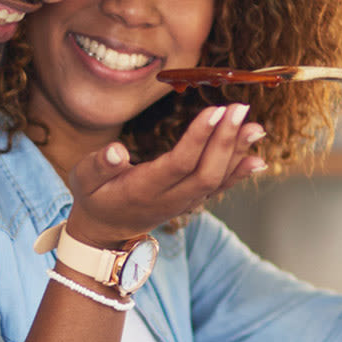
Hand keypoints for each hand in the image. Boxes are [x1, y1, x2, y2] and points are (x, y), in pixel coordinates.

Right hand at [66, 105, 266, 246]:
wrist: (105, 234)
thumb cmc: (94, 198)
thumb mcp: (84, 180)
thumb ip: (99, 165)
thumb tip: (116, 150)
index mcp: (142, 190)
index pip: (178, 164)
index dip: (199, 139)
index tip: (215, 111)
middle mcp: (168, 199)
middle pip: (205, 172)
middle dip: (226, 140)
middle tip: (240, 108)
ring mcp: (183, 203)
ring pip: (216, 180)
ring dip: (237, 152)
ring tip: (255, 126)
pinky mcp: (190, 201)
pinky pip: (219, 187)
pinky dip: (239, 173)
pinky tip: (257, 158)